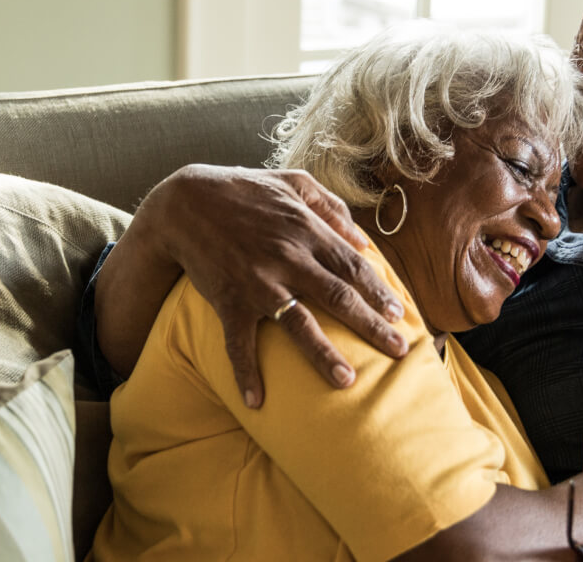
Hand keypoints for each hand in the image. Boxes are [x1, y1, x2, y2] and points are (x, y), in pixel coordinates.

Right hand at [145, 165, 408, 406]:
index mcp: (306, 230)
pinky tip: (255, 401)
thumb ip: (329, 206)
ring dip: (324, 355)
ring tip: (348, 381)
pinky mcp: (229, 301)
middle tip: (399, 350)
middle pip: (339, 297)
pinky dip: (246, 373)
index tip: (399, 313)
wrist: (184, 202)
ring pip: (299, 324)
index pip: (353, 265)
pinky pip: (238, 343)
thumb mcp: (290, 182)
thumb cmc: (241, 189)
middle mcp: (288, 258)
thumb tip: (362, 238)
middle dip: (372, 326)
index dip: (379, 290)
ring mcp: (258, 282)